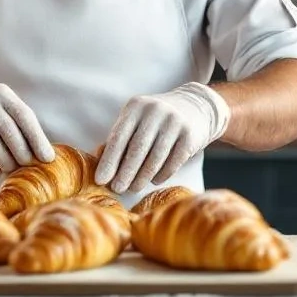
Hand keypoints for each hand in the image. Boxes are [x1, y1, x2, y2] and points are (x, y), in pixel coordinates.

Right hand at [0, 83, 55, 174]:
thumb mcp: (3, 112)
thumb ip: (22, 128)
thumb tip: (45, 156)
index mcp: (3, 94)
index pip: (25, 116)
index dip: (38, 139)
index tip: (47, 158)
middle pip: (10, 132)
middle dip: (22, 154)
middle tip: (28, 167)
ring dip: (6, 163)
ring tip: (11, 170)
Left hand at [95, 83, 230, 193]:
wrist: (196, 107)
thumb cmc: (156, 120)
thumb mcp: (137, 120)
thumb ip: (120, 138)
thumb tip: (100, 164)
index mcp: (136, 106)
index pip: (119, 137)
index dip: (109, 160)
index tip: (100, 180)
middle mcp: (155, 111)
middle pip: (137, 148)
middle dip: (125, 172)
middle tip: (116, 189)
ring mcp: (174, 122)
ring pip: (155, 157)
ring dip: (142, 177)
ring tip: (133, 188)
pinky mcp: (190, 135)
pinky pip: (173, 161)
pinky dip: (161, 174)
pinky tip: (153, 181)